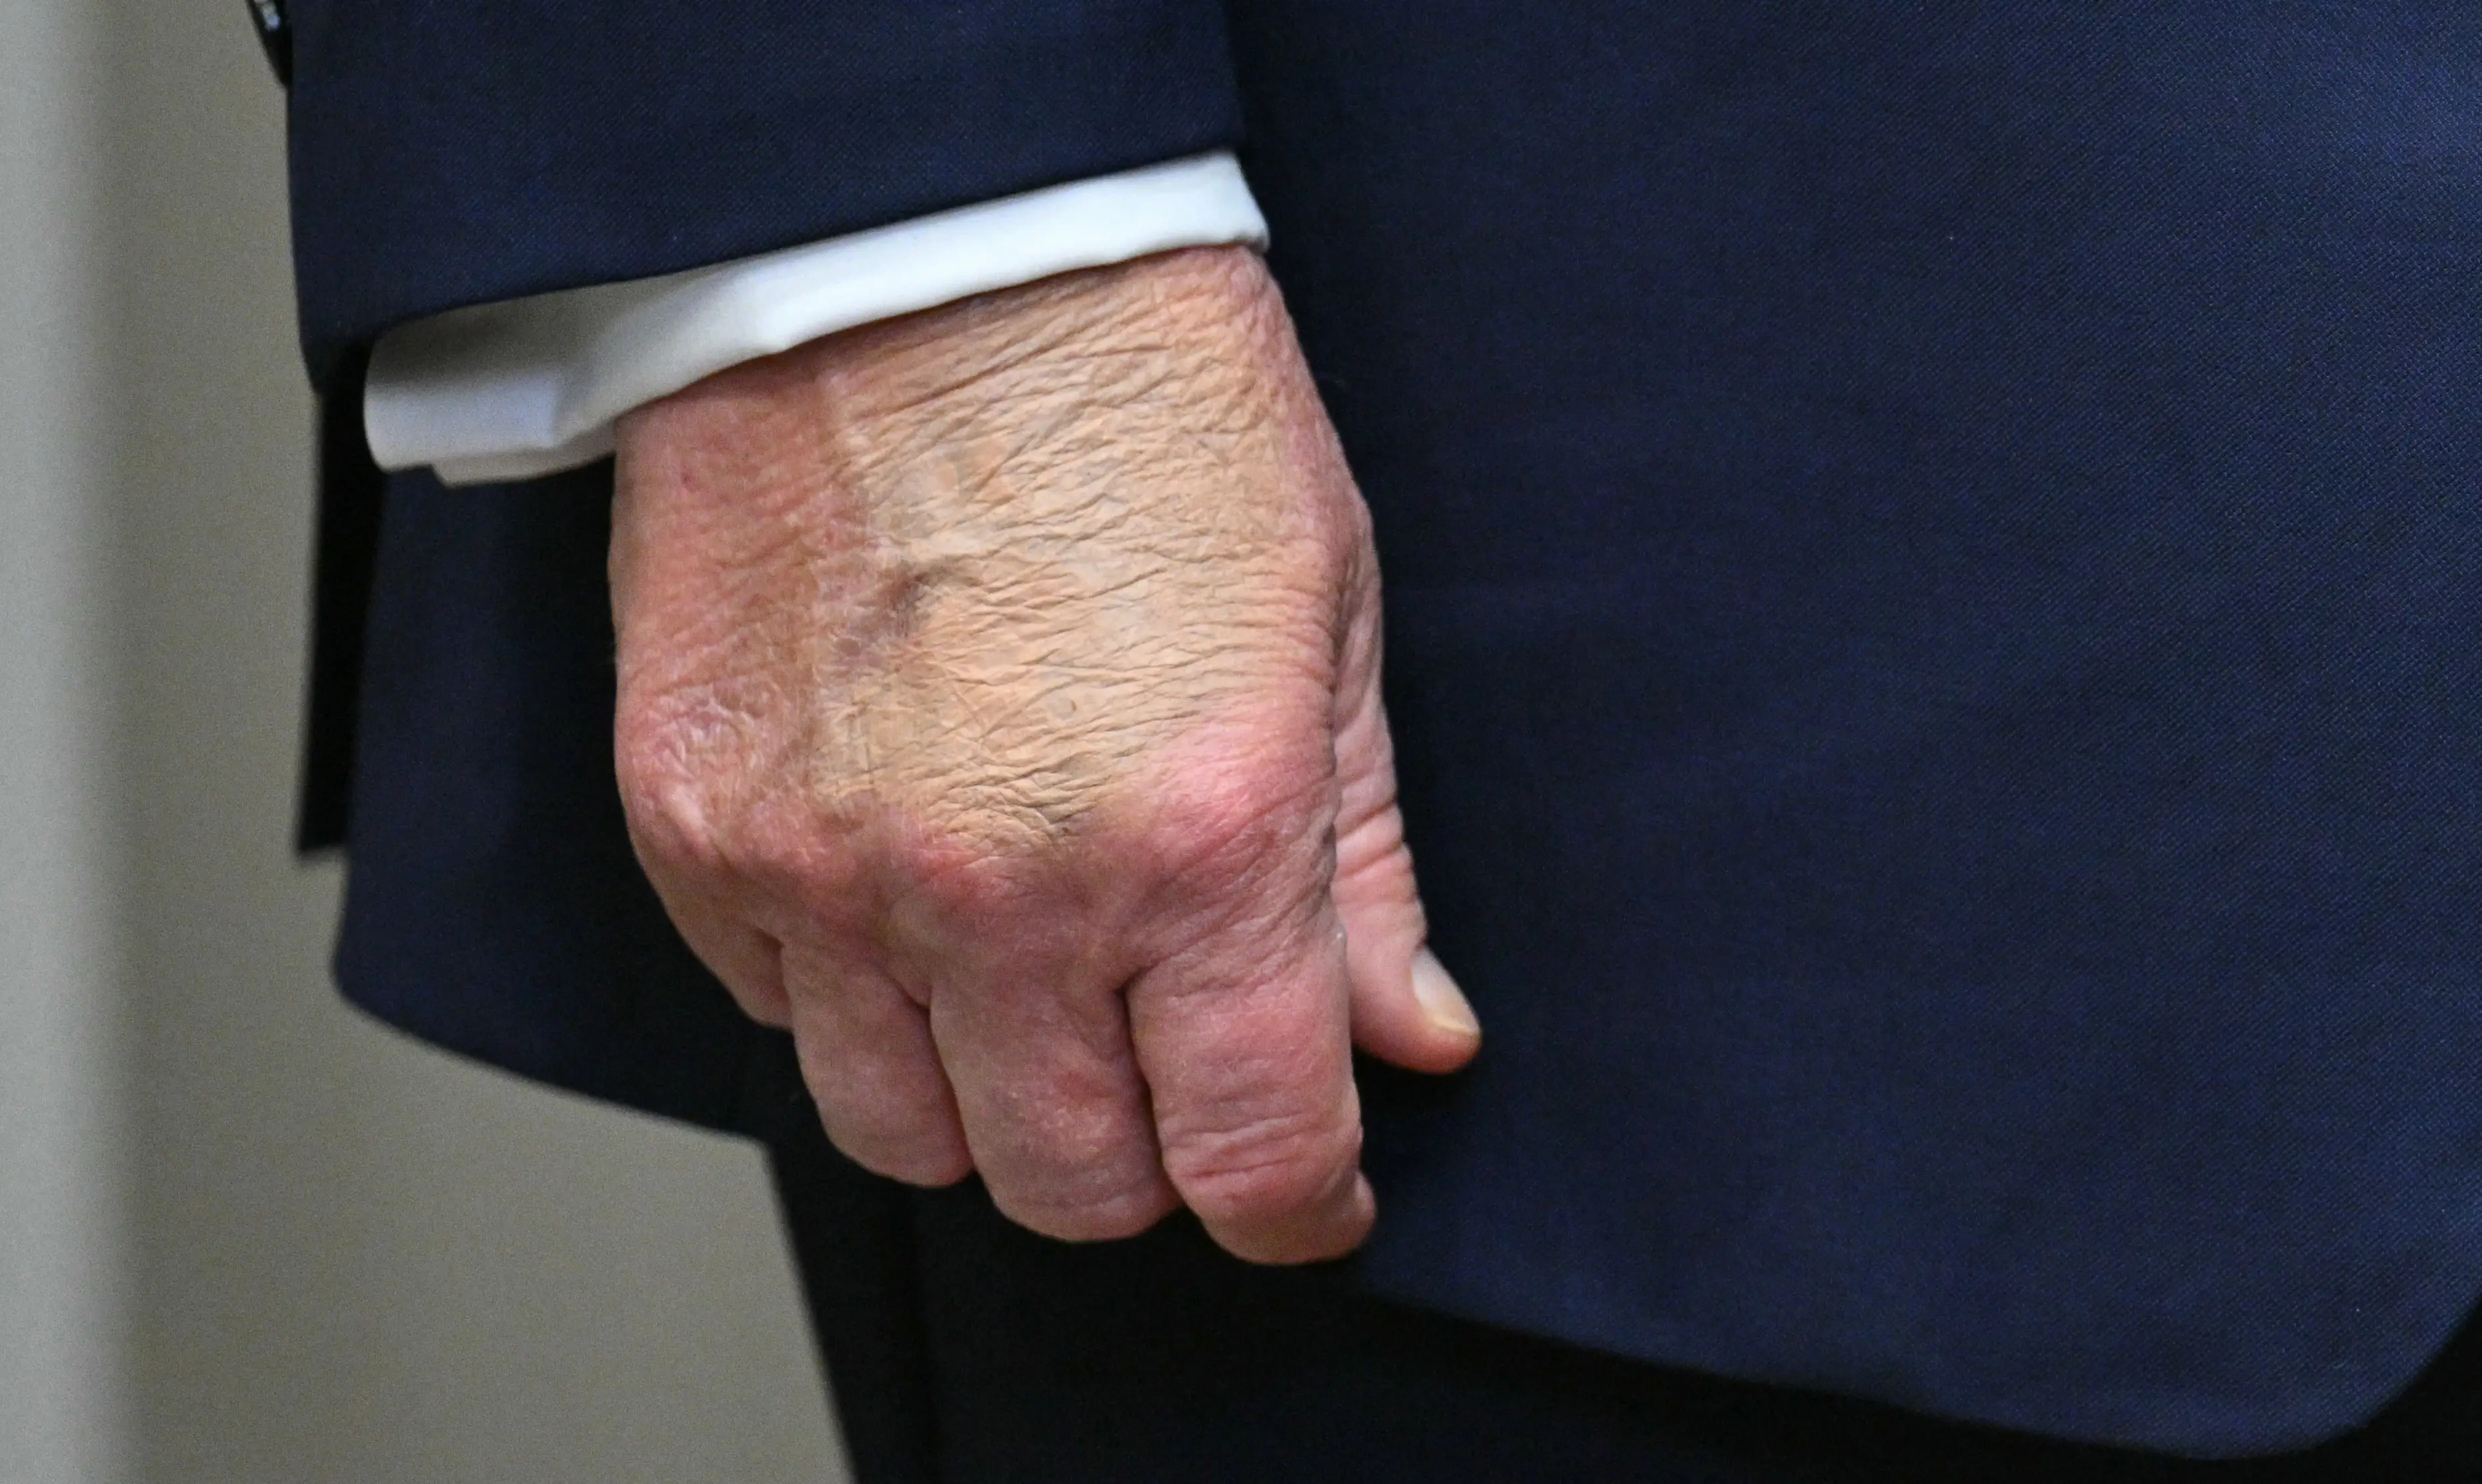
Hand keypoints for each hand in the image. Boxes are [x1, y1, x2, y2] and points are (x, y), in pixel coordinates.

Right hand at [609, 246, 1478, 1263]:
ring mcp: (827, 873)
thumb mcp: (1327, 620)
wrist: (915, 255)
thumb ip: (1361, 870)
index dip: (1301, 1204)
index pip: (1252, 1155)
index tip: (1306, 1190)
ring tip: (1023, 980)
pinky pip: (772, 1018)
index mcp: (1197, 837)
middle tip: (1166, 1057)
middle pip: (1073, 1187)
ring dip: (985, 1101)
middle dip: (1146, 1154)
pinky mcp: (697, 832)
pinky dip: (848, 997)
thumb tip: (1410, 1035)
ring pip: (905, 1140)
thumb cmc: (1138, 401)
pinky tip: (900, 888)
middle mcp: (1004, 888)